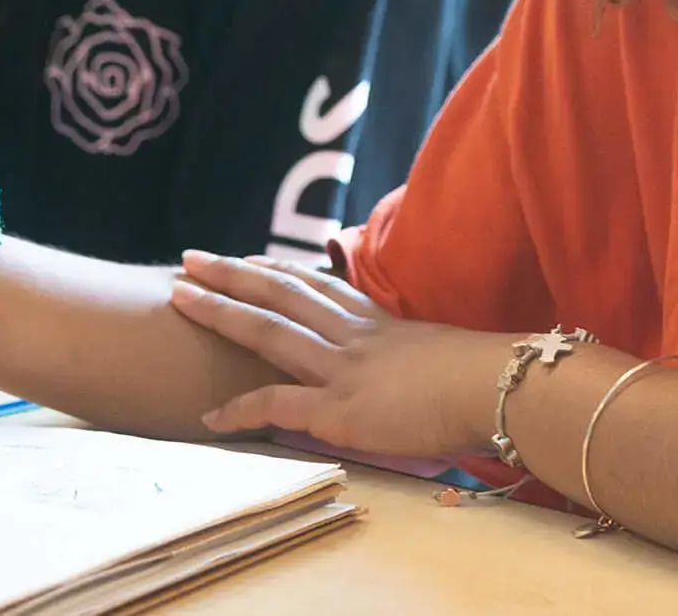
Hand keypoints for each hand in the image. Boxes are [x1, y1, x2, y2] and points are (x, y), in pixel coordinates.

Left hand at [169, 251, 509, 459]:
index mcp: (378, 324)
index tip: (248, 259)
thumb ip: (413, 361)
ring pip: (269, 330)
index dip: (278, 271)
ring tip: (179, 295)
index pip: (319, 287)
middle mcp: (353, 337)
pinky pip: (278, 404)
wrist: (498, 387)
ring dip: (220, 311)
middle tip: (190, 258)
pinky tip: (209, 418)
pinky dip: (240, 409)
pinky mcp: (339, 409)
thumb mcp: (441, 356)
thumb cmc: (485, 379)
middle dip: (232, 273)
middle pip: (282, 293)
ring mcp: (342, 369)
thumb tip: (412, 376)